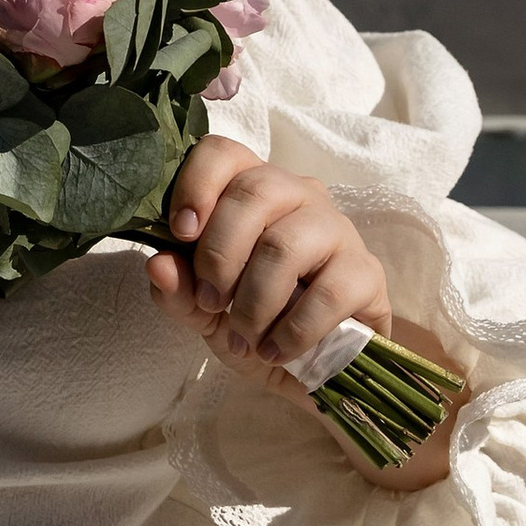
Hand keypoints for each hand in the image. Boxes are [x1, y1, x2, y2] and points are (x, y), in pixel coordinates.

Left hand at [146, 135, 457, 486]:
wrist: (314, 371)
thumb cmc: (255, 324)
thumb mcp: (205, 314)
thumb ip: (178, 291)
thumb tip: (158, 266)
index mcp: (254, 191)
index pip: (224, 153)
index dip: (196, 185)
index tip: (180, 233)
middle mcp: (299, 195)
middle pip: (256, 191)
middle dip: (220, 254)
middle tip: (211, 303)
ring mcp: (338, 230)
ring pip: (286, 244)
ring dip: (254, 301)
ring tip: (244, 337)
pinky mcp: (367, 272)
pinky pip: (328, 292)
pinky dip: (293, 329)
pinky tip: (276, 349)